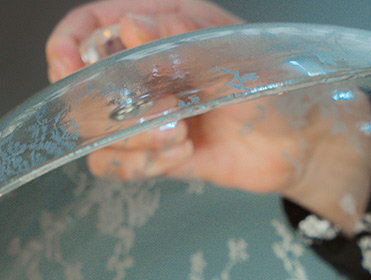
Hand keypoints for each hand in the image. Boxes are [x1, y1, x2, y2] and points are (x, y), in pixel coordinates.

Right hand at [45, 1, 370, 230]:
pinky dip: (142, 165)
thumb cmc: (276, 86)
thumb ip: (175, 40)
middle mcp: (143, 70)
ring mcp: (146, 115)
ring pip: (97, 133)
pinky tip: (181, 155)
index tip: (67, 68)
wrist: (303, 144)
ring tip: (179, 139)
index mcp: (157, 26)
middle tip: (165, 117)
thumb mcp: (228, 54)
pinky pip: (118, 165)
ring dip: (131, 141)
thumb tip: (127, 24)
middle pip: (83, 88)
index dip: (68, 46)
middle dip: (114, 109)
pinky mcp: (155, 154)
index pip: (89, 27)